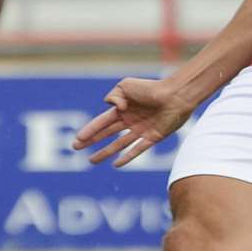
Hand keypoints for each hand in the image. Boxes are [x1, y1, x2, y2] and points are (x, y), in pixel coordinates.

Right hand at [72, 77, 193, 166]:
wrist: (175, 95)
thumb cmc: (151, 87)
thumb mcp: (125, 85)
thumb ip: (113, 96)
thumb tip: (114, 109)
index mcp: (123, 108)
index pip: (102, 121)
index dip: (89, 130)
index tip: (77, 139)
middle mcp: (131, 120)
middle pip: (107, 134)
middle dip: (91, 141)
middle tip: (76, 149)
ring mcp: (141, 130)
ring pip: (119, 144)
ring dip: (105, 152)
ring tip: (92, 161)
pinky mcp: (153, 137)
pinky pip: (137, 149)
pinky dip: (127, 157)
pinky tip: (116, 164)